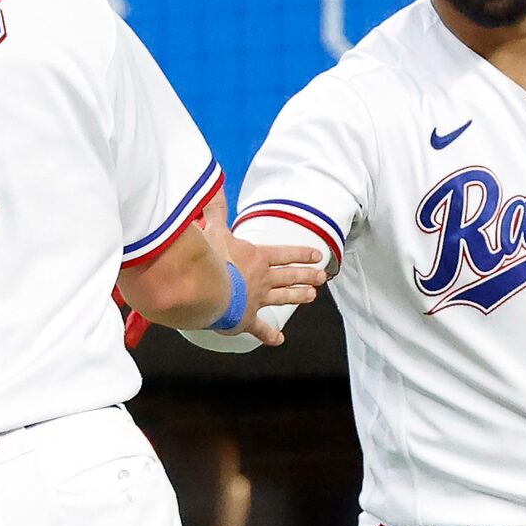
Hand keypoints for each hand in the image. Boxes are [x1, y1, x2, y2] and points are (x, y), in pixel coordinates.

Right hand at [199, 194, 327, 346]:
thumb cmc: (209, 258)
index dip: (301, 253)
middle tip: (322, 277)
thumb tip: (213, 185)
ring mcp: (256, 299)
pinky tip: (279, 339)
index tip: (317, 255)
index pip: (284, 254)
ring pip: (283, 298)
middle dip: (307, 276)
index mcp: (257, 257)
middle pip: (289, 276)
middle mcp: (261, 278)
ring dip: (298, 297)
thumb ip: (215, 209)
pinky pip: (260, 328)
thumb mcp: (214, 229)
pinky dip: (269, 335)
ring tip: (311, 297)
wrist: (203, 287)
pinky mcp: (245, 319)